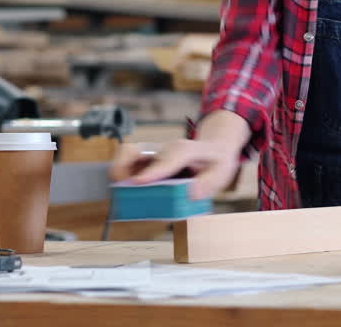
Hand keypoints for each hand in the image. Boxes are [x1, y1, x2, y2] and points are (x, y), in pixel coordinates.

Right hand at [109, 111, 251, 201]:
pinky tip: (129, 192)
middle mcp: (164, 150)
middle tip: (123, 189)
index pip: (167, 159)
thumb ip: (208, 183)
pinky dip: (123, 175)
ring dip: (119, 172)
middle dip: (122, 168)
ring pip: (126, 155)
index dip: (153, 171)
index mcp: (184, 150)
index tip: (138, 182)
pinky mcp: (148, 160)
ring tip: (122, 193)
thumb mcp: (221, 171)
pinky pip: (128, 163)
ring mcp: (154, 154)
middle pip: (133, 151)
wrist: (213, 147)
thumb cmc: (216, 161)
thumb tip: (191, 193)